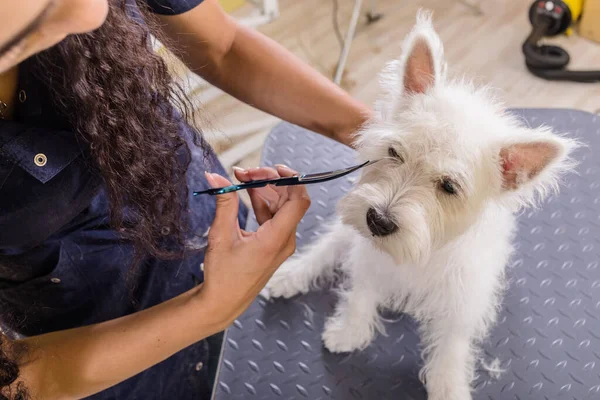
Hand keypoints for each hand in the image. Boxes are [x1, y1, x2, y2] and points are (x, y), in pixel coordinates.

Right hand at [198, 165, 309, 327]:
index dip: (290, 179)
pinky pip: (274, 217)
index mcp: (277, 238)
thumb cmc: (223, 274)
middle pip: (289, 200)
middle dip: (270, 181)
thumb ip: (223, 203)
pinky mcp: (273, 245)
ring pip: (281, 207)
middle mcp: (285, 240)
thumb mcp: (220, 235)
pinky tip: (247, 193)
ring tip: (242, 179)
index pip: (298, 201)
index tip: (272, 168)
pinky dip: (263, 203)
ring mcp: (281, 243)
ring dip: (265, 191)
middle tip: (245, 173)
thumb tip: (214, 175)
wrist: (224, 302)